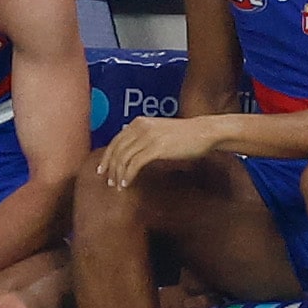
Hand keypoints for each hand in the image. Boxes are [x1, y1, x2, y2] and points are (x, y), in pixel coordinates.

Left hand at [98, 116, 223, 188]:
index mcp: (139, 122)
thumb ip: (145, 138)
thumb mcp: (160, 131)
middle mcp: (140, 127)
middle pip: (117, 150)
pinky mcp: (156, 148)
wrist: (204, 132)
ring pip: (124, 158)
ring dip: (119, 174)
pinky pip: (135, 164)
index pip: (115, 141)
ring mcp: (148, 137)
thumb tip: (132, 153)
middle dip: (110, 167)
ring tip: (119, 185)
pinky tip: (128, 183)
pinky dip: (129, 175)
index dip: (107, 157)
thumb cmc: (186, 135)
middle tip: (109, 181)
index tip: (103, 169)